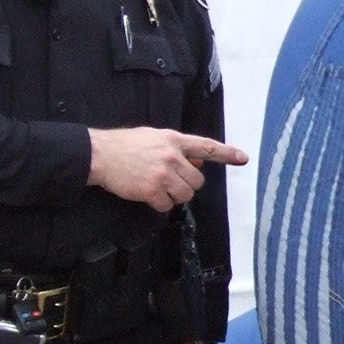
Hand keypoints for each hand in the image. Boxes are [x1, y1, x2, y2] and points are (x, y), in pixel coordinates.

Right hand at [87, 127, 247, 210]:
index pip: (206, 146)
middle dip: (187, 185)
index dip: (227, 153)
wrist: (99, 155)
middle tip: (169, 181)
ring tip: (157, 186)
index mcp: (173, 140)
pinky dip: (159, 204)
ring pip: (185, 195)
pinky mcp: (152, 189)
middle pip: (197, 181)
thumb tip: (197, 163)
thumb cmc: (125, 146)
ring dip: (174, 196)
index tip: (243, 158)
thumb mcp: (153, 138)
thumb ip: (176, 149)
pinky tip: (147, 194)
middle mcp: (171, 155)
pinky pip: (167, 205)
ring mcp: (163, 173)